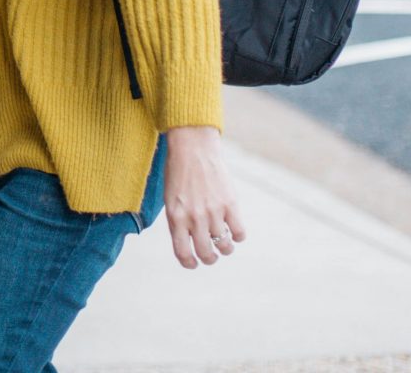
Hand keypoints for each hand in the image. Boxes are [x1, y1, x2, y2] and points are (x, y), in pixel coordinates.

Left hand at [163, 126, 245, 268]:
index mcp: (175, 216)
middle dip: (209, 258)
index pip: (183, 253)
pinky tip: (233, 227)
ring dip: (225, 248)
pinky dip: (238, 235)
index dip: (189, 263)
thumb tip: (190, 244)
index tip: (194, 263)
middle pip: (206, 254)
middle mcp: (194, 217)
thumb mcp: (171, 198)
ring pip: (225, 246)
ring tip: (223, 240)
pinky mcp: (230, 204)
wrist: (192, 147)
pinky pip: (239, 233)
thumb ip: (179, 221)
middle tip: (211, 254)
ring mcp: (213, 211)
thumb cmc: (179, 172)